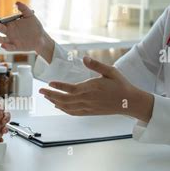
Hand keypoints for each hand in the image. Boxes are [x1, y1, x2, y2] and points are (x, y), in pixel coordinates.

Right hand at [0, 2, 54, 61]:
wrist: (41, 37)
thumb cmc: (35, 26)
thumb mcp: (30, 15)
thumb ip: (24, 8)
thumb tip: (17, 2)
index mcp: (11, 24)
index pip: (0, 21)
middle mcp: (9, 32)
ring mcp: (12, 40)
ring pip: (2, 40)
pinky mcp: (16, 47)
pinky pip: (10, 48)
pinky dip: (6, 47)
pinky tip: (3, 45)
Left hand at [39, 57, 154, 122]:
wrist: (129, 102)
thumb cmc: (120, 85)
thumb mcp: (110, 71)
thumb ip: (96, 65)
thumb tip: (84, 58)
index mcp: (91, 88)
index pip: (70, 88)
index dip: (58, 86)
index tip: (49, 83)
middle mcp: (87, 99)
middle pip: (64, 99)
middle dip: (51, 95)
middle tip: (40, 90)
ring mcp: (87, 107)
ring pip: (67, 107)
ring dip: (54, 102)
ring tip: (46, 96)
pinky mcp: (89, 112)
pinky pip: (73, 113)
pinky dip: (63, 110)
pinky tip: (58, 106)